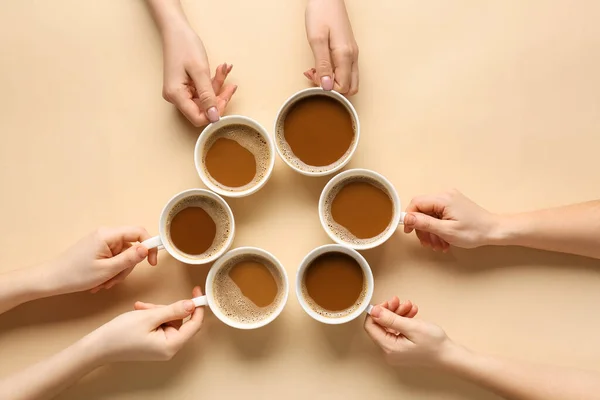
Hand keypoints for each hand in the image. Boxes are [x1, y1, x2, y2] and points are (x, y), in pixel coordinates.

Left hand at [45, 226, 157, 294]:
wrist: (50, 280)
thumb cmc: (75, 275)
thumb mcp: (107, 270)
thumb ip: (129, 258)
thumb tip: (146, 248)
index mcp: (108, 235)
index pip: (139, 232)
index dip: (150, 245)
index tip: (152, 262)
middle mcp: (106, 234)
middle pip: (131, 247)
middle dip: (127, 266)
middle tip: (114, 280)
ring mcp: (101, 242)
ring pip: (123, 255)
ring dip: (117, 272)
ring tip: (104, 283)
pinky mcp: (97, 249)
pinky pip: (113, 258)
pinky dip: (110, 271)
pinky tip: (100, 281)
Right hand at [89, 286, 203, 362]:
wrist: (98, 347)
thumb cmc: (121, 334)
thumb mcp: (150, 316)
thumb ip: (173, 310)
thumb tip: (192, 305)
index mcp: (171, 345)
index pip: (195, 324)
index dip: (197, 307)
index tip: (196, 291)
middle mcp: (169, 348)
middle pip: (180, 321)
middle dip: (166, 309)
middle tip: (150, 306)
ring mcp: (161, 347)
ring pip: (168, 320)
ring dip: (156, 311)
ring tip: (140, 309)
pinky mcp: (154, 343)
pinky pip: (160, 325)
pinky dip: (152, 316)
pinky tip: (140, 312)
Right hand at [162, 24, 235, 125]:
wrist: (176, 29)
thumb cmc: (185, 46)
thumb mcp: (200, 71)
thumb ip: (208, 96)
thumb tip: (214, 118)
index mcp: (176, 95)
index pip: (198, 118)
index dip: (214, 112)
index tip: (225, 98)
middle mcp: (176, 97)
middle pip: (203, 109)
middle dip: (219, 96)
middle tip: (230, 85)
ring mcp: (180, 92)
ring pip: (205, 99)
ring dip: (217, 86)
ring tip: (224, 69)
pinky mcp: (185, 86)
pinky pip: (203, 90)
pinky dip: (213, 82)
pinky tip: (220, 70)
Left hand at [304, 0, 358, 94]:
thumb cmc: (321, 13)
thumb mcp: (316, 40)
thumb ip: (322, 65)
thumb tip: (327, 87)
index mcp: (346, 55)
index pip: (343, 87)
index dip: (328, 89)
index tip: (315, 79)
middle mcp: (353, 57)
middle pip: (351, 87)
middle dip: (333, 89)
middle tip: (316, 78)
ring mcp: (353, 54)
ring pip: (350, 80)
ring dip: (334, 82)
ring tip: (317, 72)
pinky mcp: (349, 50)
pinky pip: (347, 71)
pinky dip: (336, 74)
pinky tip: (323, 67)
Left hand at [364, 297, 451, 367]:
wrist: (449, 355)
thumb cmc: (434, 343)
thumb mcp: (411, 327)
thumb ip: (390, 319)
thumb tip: (373, 311)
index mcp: (388, 348)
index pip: (371, 327)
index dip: (377, 312)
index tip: (387, 302)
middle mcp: (389, 352)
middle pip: (381, 325)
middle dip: (390, 310)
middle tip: (399, 300)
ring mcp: (395, 351)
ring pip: (390, 326)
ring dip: (398, 313)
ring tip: (410, 306)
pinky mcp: (402, 348)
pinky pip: (397, 331)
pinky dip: (403, 321)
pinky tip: (412, 313)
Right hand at [403, 189, 498, 250]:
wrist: (494, 230)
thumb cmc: (474, 231)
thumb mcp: (446, 231)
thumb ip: (424, 223)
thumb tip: (406, 218)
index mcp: (443, 199)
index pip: (416, 203)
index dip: (409, 217)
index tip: (409, 231)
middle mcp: (445, 195)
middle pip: (422, 210)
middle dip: (423, 229)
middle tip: (429, 243)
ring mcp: (449, 199)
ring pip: (429, 215)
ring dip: (431, 232)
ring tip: (439, 245)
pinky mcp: (452, 205)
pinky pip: (437, 215)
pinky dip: (438, 228)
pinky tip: (443, 240)